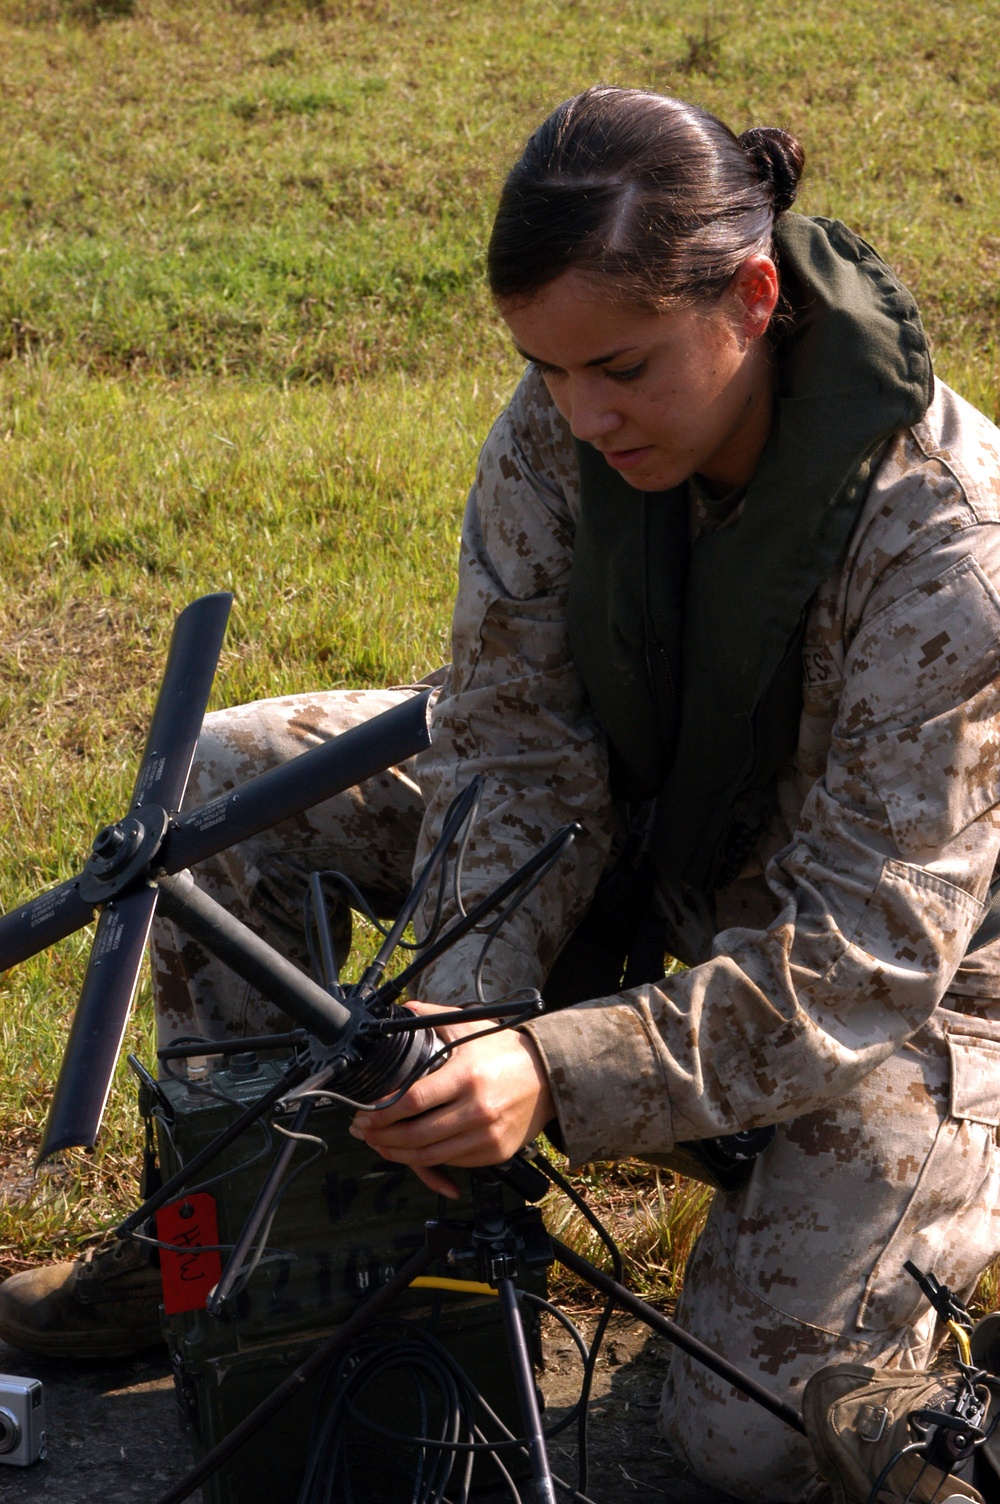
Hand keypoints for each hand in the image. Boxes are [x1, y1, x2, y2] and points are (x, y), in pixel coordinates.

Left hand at [348, 1002, 554, 1197]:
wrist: (549, 1077)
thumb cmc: (505, 1052)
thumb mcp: (471, 1026)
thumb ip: (434, 1016)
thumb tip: (405, 1007)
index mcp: (466, 1076)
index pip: (414, 1100)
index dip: (383, 1111)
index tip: (365, 1113)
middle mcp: (477, 1109)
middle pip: (416, 1134)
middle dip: (382, 1136)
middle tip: (363, 1131)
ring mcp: (487, 1135)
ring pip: (430, 1154)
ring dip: (398, 1153)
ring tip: (380, 1144)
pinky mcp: (495, 1152)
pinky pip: (452, 1161)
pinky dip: (427, 1159)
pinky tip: (411, 1150)